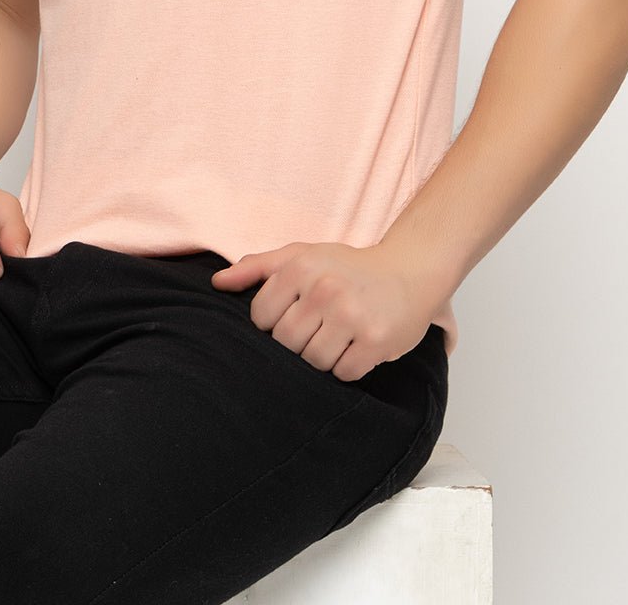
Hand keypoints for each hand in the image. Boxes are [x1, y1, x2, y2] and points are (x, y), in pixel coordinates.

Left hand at [211, 241, 436, 380]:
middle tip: (319, 328)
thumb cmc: (348, 267)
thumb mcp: (302, 255)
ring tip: (338, 336)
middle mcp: (325, 289)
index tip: (295, 314)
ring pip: (312, 361)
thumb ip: (257, 266)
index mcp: (301, 266)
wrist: (410, 270)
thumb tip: (217, 282)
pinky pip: (343, 373)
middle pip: (285, 343)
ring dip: (323, 356)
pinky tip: (357, 346)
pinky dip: (347, 367)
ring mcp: (352, 316)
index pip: (261, 317)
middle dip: (298, 342)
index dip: (274, 322)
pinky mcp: (376, 341)